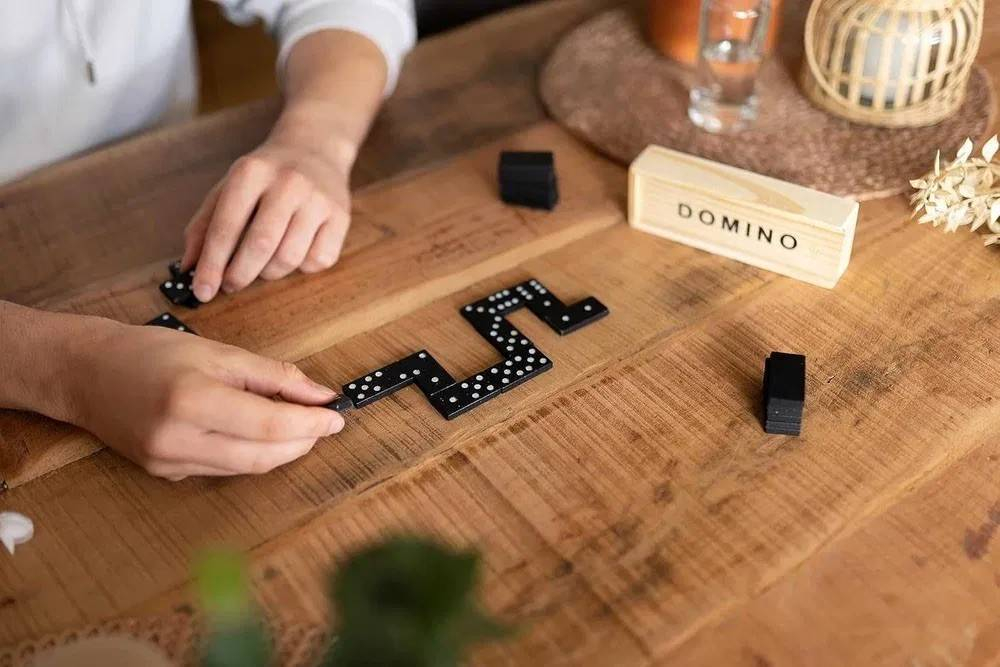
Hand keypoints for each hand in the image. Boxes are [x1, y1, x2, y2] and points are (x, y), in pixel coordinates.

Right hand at [71, 323, 344, 479]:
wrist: (84, 373)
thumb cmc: (149, 352)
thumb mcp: (217, 351)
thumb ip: (273, 375)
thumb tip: (320, 394)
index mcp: (192, 400)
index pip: (270, 424)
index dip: (311, 424)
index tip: (337, 416)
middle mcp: (179, 439)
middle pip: (264, 455)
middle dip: (303, 442)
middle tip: (324, 422)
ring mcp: (170, 463)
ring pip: (247, 467)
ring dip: (281, 450)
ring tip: (298, 425)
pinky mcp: (166, 474)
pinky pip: (224, 469)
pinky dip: (251, 453)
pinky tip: (260, 434)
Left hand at [181, 129, 352, 302]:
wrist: (315, 149)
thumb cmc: (266, 176)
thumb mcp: (229, 187)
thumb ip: (205, 225)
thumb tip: (190, 268)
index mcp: (251, 172)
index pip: (225, 227)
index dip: (211, 264)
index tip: (202, 291)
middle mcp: (288, 182)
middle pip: (260, 245)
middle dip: (239, 275)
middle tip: (231, 285)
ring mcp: (318, 199)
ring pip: (290, 258)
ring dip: (270, 273)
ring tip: (262, 265)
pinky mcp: (341, 216)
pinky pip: (317, 261)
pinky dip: (301, 267)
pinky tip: (295, 251)